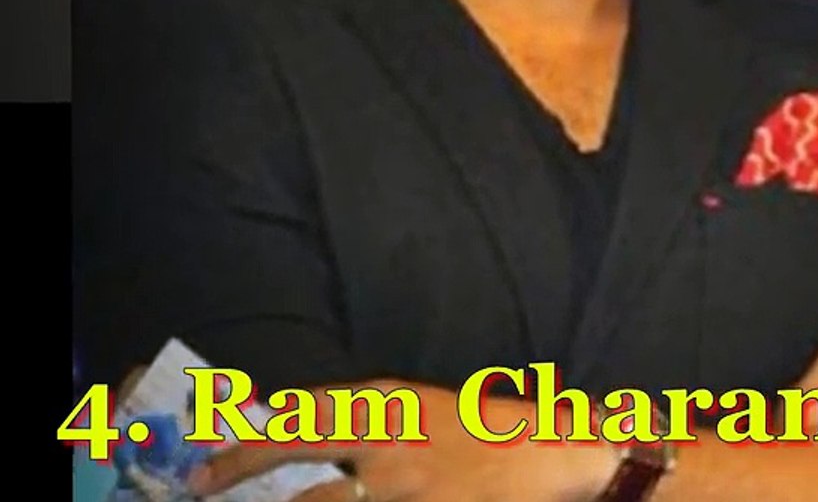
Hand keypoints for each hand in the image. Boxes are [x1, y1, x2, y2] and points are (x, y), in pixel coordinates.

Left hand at [186, 381, 615, 501]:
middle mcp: (381, 435)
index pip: (298, 412)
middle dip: (235, 465)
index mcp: (385, 402)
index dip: (246, 435)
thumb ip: (366, 424)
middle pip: (289, 444)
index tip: (209, 454)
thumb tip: (301, 439)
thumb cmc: (485, 433)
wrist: (551, 454)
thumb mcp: (419, 411)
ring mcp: (395, 482)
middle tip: (199, 483)